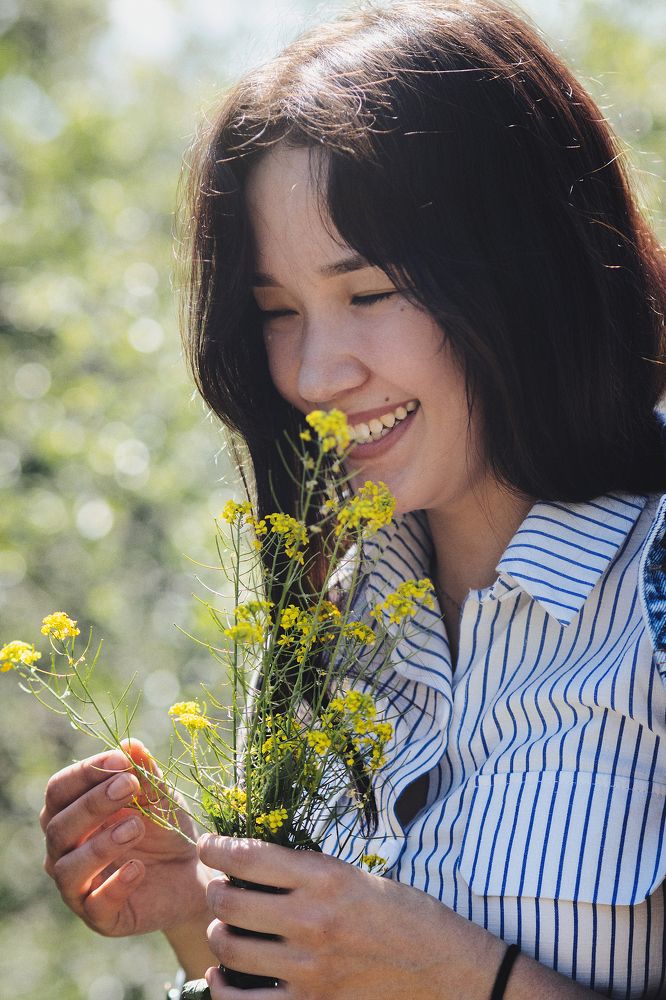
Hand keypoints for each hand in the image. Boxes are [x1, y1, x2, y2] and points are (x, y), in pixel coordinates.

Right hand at [40, 739, 209, 938]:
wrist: (192, 872)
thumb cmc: (164, 826)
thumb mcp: (159, 796)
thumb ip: (145, 773)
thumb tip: (130, 743)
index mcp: (71, 813)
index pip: (59, 790)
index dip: (85, 773)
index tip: (120, 759)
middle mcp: (64, 850)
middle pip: (59, 826)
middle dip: (93, 804)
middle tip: (130, 786)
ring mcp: (78, 887)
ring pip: (68, 868)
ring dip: (100, 844)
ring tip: (135, 827)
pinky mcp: (100, 918)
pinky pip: (94, 905)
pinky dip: (114, 886)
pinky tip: (138, 868)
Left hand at [198, 835, 505, 999]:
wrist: (449, 973)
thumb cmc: (409, 918)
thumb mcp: (360, 878)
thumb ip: (312, 872)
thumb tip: (260, 862)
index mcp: (327, 878)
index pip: (250, 856)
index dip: (218, 848)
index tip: (208, 845)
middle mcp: (312, 920)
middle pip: (230, 901)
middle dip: (215, 891)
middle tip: (218, 887)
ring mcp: (310, 969)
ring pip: (230, 949)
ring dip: (218, 935)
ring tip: (224, 927)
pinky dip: (223, 989)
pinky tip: (221, 977)